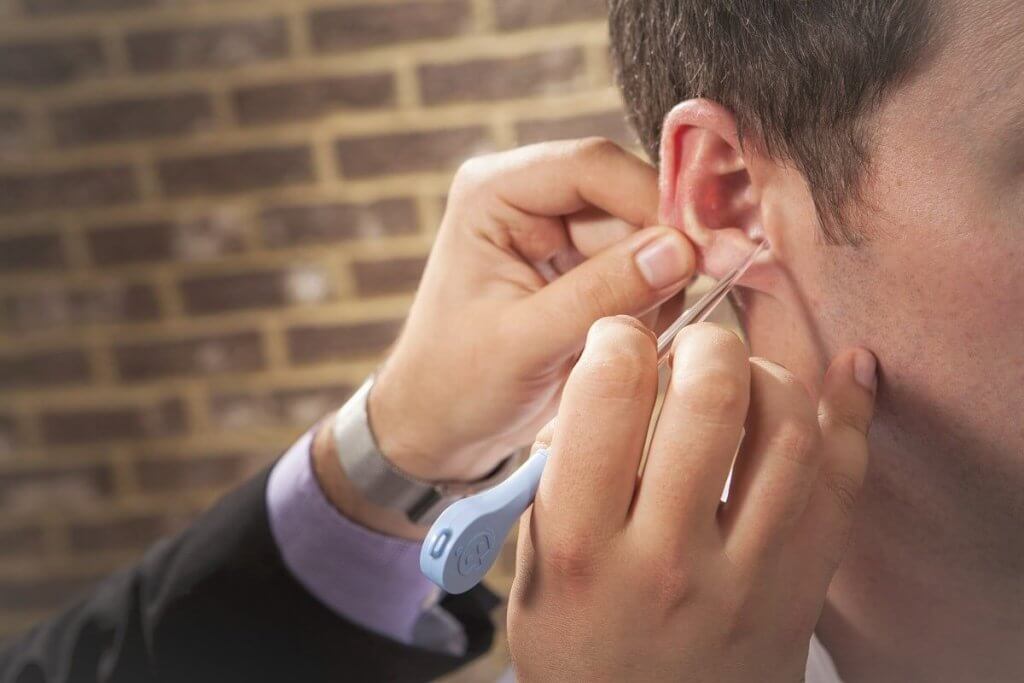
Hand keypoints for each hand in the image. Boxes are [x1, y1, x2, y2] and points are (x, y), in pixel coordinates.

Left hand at [370, 140, 695, 481]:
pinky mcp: (581, 265)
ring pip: (644, 236)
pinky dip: (649, 304)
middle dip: (656, 256)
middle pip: (627, 198)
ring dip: (653, 288)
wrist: (439, 426)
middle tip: (664, 317)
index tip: (696, 253)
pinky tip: (625, 342)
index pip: (592, 166)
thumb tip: (678, 251)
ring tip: (622, 342)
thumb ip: (599, 294)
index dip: (652, 200)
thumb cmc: (456, 384)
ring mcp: (559, 230)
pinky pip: (643, 268)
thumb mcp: (524, 343)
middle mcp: (529, 196)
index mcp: (494, 191)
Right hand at [507, 318, 876, 681]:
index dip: (618, 340)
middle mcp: (668, 559)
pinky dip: (852, 414)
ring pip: (789, 431)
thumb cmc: (580, 650)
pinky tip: (848, 372)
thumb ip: (561, 476)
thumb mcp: (536, 569)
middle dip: (705, 342)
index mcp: (583, 547)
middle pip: (712, 398)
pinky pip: (845, 483)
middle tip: (693, 349)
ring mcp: (747, 578)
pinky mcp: (801, 590)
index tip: (621, 341)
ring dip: (769, 375)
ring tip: (743, 377)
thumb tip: (608, 379)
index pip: (608, 398)